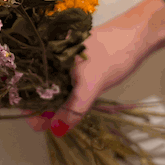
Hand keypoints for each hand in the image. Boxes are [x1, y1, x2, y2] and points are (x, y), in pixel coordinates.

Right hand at [22, 9, 153, 135]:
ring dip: (52, 102)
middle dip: (41, 107)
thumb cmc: (112, 55)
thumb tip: (56, 130)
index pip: (28, 83)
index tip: (38, 126)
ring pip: (52, 84)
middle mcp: (52, 55)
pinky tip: (67, 105)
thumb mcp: (91, 85)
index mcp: (48, 56)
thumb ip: (73, 108)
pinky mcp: (76, 62)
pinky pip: (63, 81)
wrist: (136, 35)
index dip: (30, 106)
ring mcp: (64, 58)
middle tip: (48, 125)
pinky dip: (64, 94)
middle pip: (38, 85)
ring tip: (55, 119)